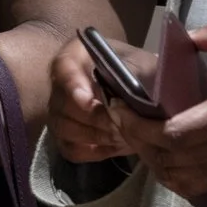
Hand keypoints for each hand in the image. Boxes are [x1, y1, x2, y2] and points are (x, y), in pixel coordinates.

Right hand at [48, 33, 139, 164]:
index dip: (73, 85)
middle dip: (92, 118)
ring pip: (62, 127)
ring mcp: (61, 110)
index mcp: (77, 54)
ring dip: (93, 136)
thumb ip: (136, 74)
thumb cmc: (143, 74)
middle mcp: (62, 81)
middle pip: (62, 102)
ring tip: (121, 138)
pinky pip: (69, 148)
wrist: (145, 91)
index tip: (90, 102)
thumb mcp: (145, 66)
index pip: (63, 67)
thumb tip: (133, 91)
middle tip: (119, 126)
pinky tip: (113, 147)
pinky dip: (91, 151)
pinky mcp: (66, 134)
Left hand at [113, 20, 206, 200]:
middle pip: (168, 157)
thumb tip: (187, 35)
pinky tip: (162, 150)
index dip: (141, 125)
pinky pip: (194, 182)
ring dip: (152, 159)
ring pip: (178, 176)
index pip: (175, 132)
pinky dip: (170, 173)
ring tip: (138, 132)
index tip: (121, 105)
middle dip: (137, 140)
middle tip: (120, 115)